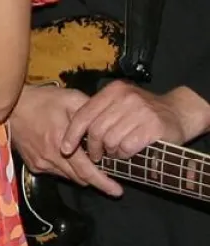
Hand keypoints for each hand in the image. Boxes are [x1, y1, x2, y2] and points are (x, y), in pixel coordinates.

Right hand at [9, 84, 120, 196]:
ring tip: (85, 160)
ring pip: (68, 176)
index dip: (104, 183)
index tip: (117, 191)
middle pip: (79, 178)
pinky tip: (65, 155)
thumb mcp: (69, 99)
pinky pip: (55, 172)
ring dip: (79, 173)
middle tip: (108, 177)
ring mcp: (40, 162)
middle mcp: (50, 157)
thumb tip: (108, 122)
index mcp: (60, 142)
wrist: (11, 105)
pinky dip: (64, 168)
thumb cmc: (41, 100)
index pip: (87, 171)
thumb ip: (90, 111)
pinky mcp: (33, 164)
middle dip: (95, 180)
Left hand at [62, 81, 192, 163]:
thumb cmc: (143, 111)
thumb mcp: (120, 103)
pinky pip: (127, 146)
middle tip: (96, 155)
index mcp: (113, 90)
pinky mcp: (153, 127)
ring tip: (114, 153)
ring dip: (110, 152)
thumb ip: (100, 112)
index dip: (72, 133)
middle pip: (95, 129)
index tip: (65, 148)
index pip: (84, 113)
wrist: (179, 112)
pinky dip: (124, 154)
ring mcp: (140, 111)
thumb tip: (73, 134)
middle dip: (92, 147)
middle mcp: (125, 97)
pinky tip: (126, 154)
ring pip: (110, 140)